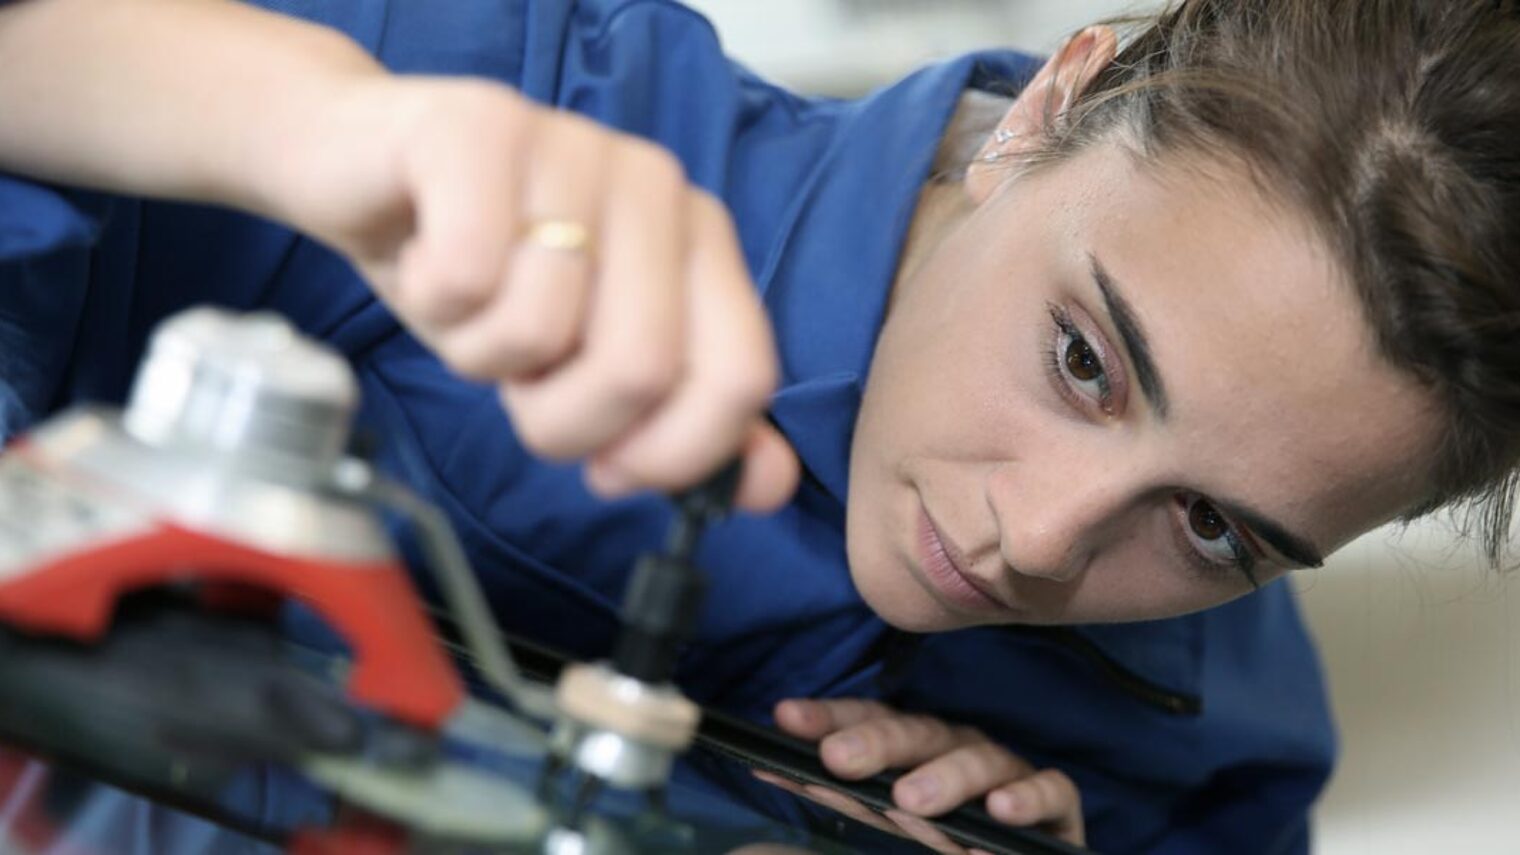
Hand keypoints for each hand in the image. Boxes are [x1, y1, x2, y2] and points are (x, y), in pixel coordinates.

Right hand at [264, 74, 796, 510]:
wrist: (359, 168)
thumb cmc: (480, 271)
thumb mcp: (582, 360)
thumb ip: (681, 422)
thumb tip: (765, 485)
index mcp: (698, 240)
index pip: (739, 377)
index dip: (671, 453)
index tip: (610, 467)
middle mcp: (653, 185)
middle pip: (641, 369)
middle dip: (560, 418)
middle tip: (518, 378)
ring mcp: (574, 146)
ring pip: (541, 328)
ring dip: (482, 352)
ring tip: (470, 303)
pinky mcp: (481, 127)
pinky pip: (467, 274)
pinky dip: (431, 299)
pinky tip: (426, 259)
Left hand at [760, 698, 1083, 852]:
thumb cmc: (952, 841)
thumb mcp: (890, 821)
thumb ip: (846, 797)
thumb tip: (774, 770)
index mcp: (918, 752)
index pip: (873, 722)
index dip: (830, 717)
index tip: (784, 719)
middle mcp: (962, 752)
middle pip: (920, 734)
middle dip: (877, 744)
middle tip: (837, 760)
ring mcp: (1010, 776)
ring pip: (981, 760)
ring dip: (945, 778)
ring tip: (911, 802)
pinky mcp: (1057, 807)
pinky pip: (1050, 792)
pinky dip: (1027, 799)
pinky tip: (1000, 813)